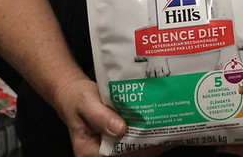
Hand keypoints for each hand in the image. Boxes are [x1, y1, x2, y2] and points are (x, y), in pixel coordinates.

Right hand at [52, 73, 173, 156]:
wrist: (72, 92)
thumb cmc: (76, 98)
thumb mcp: (86, 103)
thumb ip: (100, 117)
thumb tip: (121, 129)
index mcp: (90, 151)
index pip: (117, 156)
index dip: (138, 150)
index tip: (156, 139)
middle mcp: (101, 153)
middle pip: (128, 154)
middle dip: (148, 144)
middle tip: (170, 131)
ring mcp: (109, 146)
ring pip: (132, 147)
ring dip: (149, 139)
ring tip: (169, 127)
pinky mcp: (116, 136)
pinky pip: (131, 138)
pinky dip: (144, 131)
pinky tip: (158, 122)